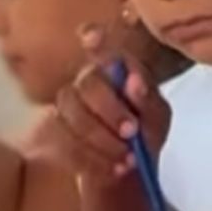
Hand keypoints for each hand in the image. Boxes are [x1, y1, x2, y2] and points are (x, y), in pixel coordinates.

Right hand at [47, 24, 171, 187]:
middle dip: (110, 109)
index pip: (99, 46)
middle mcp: (86, 82)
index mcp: (115, 70)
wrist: (127, 174)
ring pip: (72, 113)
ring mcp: (66, 107)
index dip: (95, 41)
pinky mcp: (53, 135)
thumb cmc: (144, 136)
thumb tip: (133, 81)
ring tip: (129, 158)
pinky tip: (114, 168)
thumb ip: (148, 99)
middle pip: (87, 83)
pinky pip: (64, 142)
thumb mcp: (158, 120)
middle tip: (132, 132)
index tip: (92, 36)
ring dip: (103, 138)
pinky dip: (92, 159)